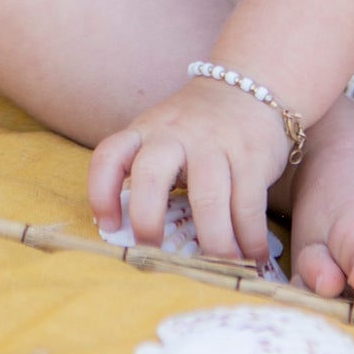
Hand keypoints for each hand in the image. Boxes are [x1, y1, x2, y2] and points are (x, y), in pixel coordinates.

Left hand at [88, 76, 289, 265]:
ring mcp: (215, 143)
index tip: (108, 228)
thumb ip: (147, 174)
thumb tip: (131, 238)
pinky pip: (248, 203)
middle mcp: (176, 135)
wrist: (251, 85)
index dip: (101, 192)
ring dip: (213, 242)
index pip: (109, 155)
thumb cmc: (198, 126)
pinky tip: (252, 257)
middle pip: (151, 175)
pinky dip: (250, 237)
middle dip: (148, 220)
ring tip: (220, 268)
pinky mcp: (252, 154)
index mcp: (146, 132)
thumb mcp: (163, 137)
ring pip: (208, 197)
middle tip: (155, 256)